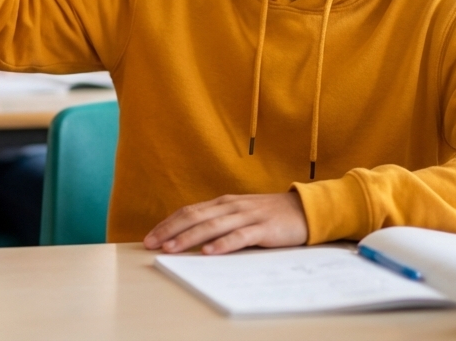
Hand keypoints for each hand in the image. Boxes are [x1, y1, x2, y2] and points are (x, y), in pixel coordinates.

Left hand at [143, 192, 308, 254]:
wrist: (305, 209)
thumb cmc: (268, 216)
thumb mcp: (239, 216)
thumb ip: (219, 223)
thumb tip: (190, 240)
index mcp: (222, 203)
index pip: (189, 212)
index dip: (168, 224)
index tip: (149, 238)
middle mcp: (231, 206)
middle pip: (195, 217)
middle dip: (170, 231)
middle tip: (151, 244)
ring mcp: (247, 216)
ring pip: (212, 226)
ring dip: (189, 238)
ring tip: (172, 249)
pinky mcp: (264, 228)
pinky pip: (240, 236)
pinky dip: (223, 244)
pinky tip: (209, 252)